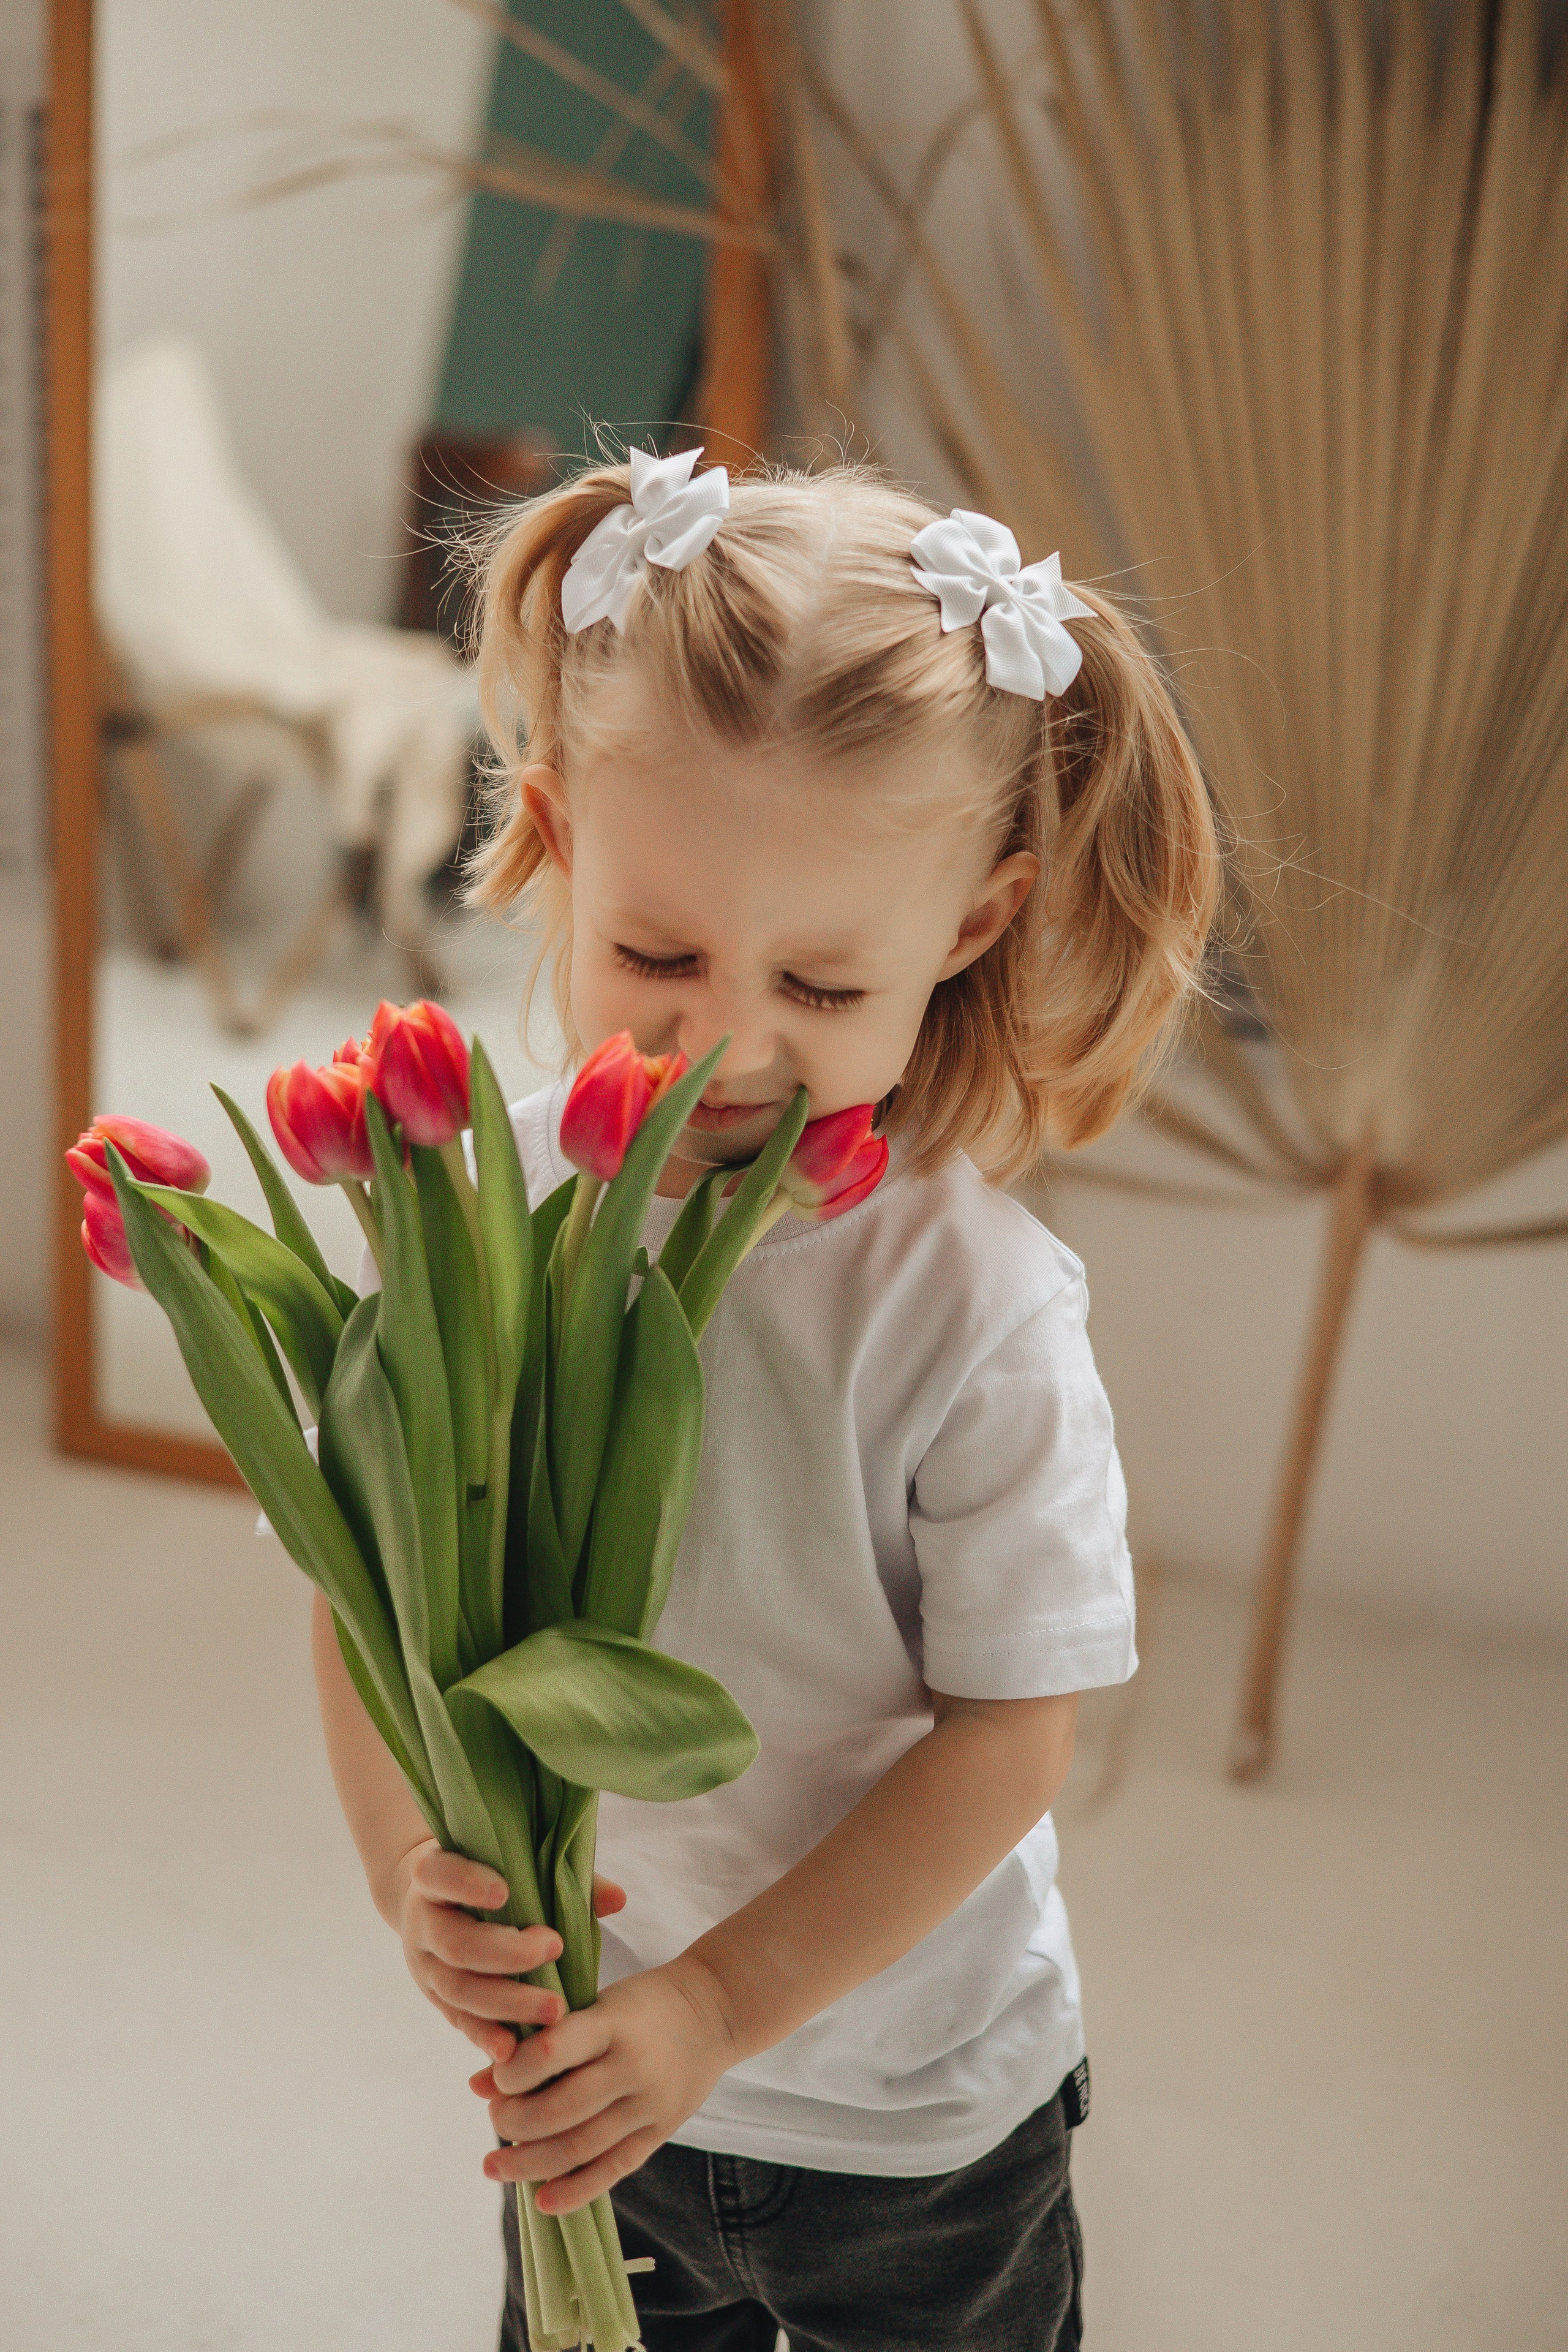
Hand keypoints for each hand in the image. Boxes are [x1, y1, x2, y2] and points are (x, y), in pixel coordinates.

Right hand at [388, 1839, 626, 2068]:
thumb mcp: (509, 1863)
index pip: (438, 1873)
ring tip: (554, 2009)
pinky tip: (513, 2051)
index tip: (504, 1892)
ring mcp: (426, 1967)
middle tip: (554, 1947)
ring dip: (507, 2003)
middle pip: (457, 1943)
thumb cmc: (487, 1874)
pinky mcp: (438, 2000)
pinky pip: (461, 2022)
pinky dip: (486, 2037)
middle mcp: (424, 1924)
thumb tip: (617, 1899)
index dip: (466, 1883)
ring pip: (459, 1991)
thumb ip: (561, 1876)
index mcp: (433, 1878)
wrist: (434, 1902)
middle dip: (506, 1952)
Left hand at [472, 1955, 736, 2214]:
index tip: (497, 2080)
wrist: (714, 2011)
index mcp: (612, 2022)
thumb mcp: (592, 2005)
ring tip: (495, 2167)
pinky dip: (576, 2190)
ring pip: (582, 2146)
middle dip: (515, 2123)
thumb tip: (476, 2085)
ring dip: (530, 2164)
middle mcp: (632, 2065)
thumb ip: (540, 2042)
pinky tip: (543, 2202)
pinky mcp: (661, 2130)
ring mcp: (649, 2102)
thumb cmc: (639, 2005)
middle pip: (561, 2109)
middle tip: (495, 2121)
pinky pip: (614, 2169)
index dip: (515, 2072)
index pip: (553, 2050)